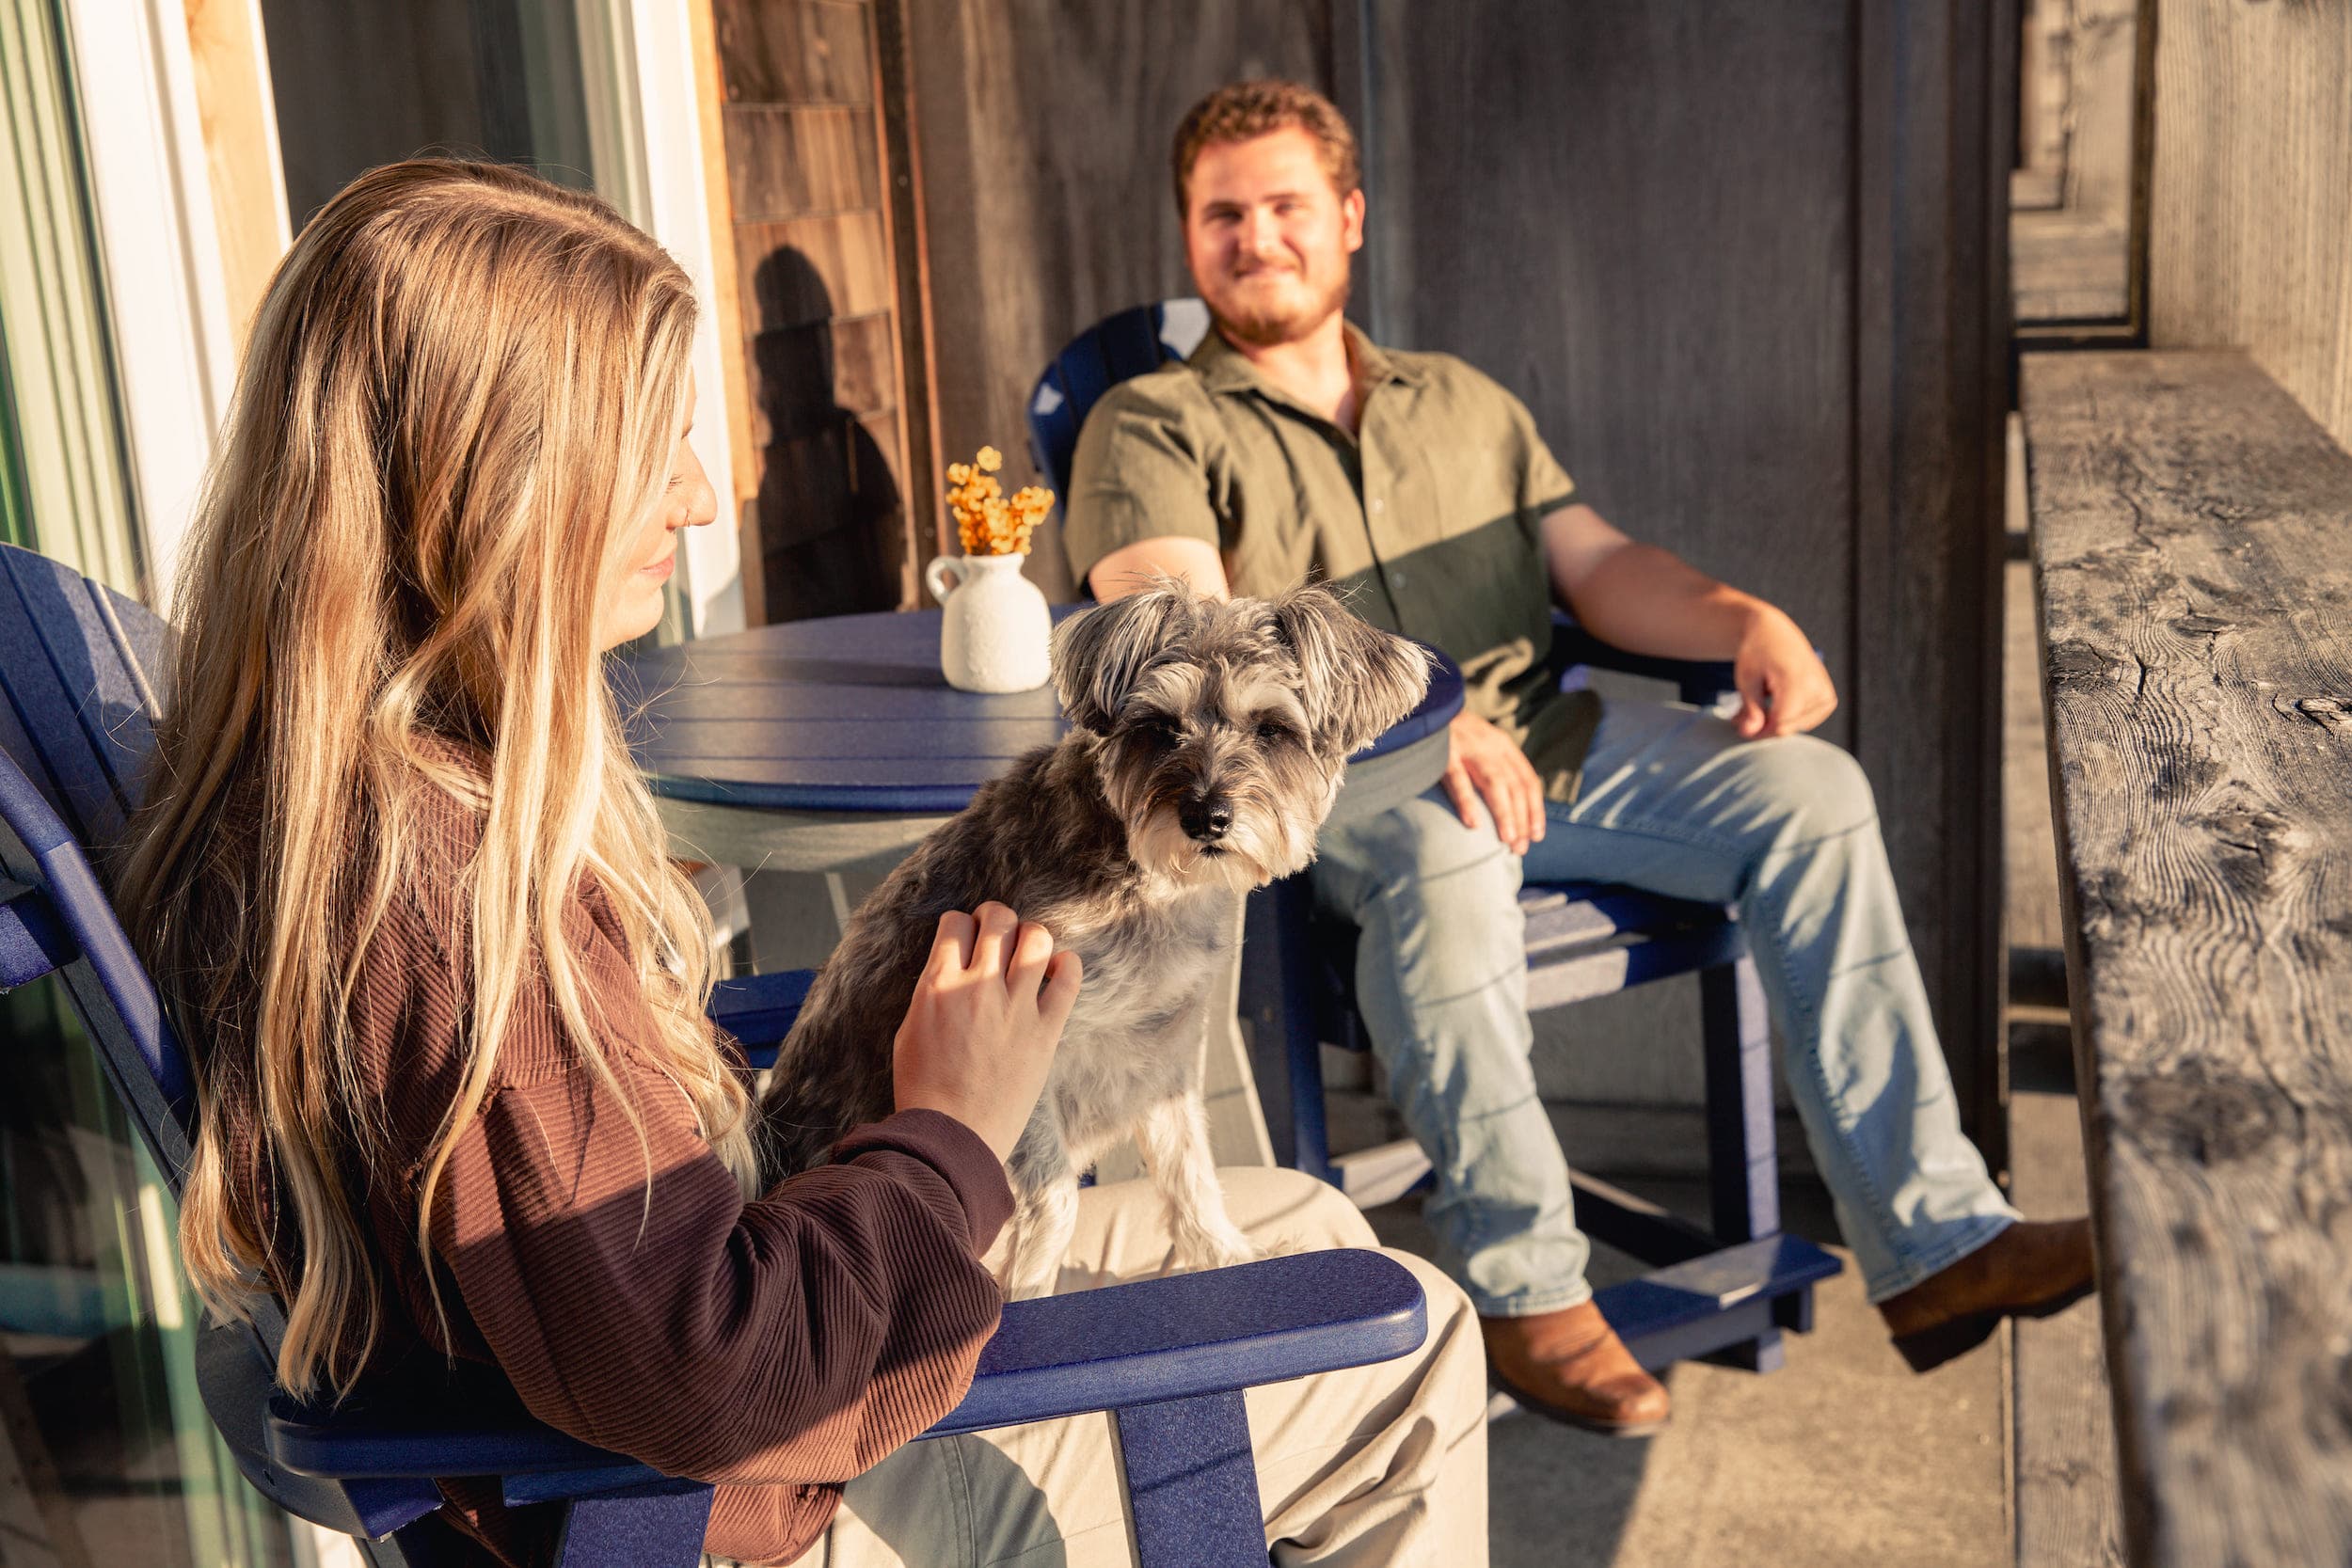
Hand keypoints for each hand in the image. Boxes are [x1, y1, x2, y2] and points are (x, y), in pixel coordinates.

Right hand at [893, 903, 1080, 1161]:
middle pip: (998, 920)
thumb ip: (931, 992)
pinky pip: (1068, 979)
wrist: (952, 1137)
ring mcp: (1016, 1008)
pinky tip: (1057, 970)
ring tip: (1026, 949)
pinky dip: (1067, 965)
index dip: (960, 924)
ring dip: (1031, 935)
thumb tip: (949, 968)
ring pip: (1036, 939)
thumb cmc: (924, 1091)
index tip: (964, 936)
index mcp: (938, 985)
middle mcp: (979, 987)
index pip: (955, 923)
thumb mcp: (908, 1031)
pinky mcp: (1046, 1031)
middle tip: (996, 931)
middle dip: (996, 917)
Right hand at [1441, 711, 1545, 855]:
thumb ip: (1494, 766)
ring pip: (1495, 784)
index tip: (1537, 835)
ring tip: (1508, 840)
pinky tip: (1473, 825)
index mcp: (1502, 745)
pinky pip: (1458, 781)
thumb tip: (1507, 805)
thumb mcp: (1479, 742)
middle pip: (1515, 786)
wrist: (1422, 706)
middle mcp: (1490, 746)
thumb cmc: (1449, 733)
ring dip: (1505, 814)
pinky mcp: (1443, 753)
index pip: (1528, 780)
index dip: (1535, 809)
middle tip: (1521, 847)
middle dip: (1522, 819)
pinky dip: (1467, 802)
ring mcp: (1467, 747)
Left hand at [1731, 608, 1837, 737]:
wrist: (1774, 632)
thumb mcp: (1747, 680)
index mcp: (1798, 680)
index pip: (1780, 724)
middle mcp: (1818, 688)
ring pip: (1795, 726)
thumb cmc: (1757, 652)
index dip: (1756, 730)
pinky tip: (1775, 701)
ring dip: (1773, 721)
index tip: (1738, 724)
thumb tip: (1750, 734)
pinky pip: (1804, 721)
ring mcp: (1826, 694)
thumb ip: (1751, 709)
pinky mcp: (1828, 699)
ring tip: (1756, 703)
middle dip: (1762, 726)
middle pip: (1788, 727)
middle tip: (1741, 714)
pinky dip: (1786, 717)